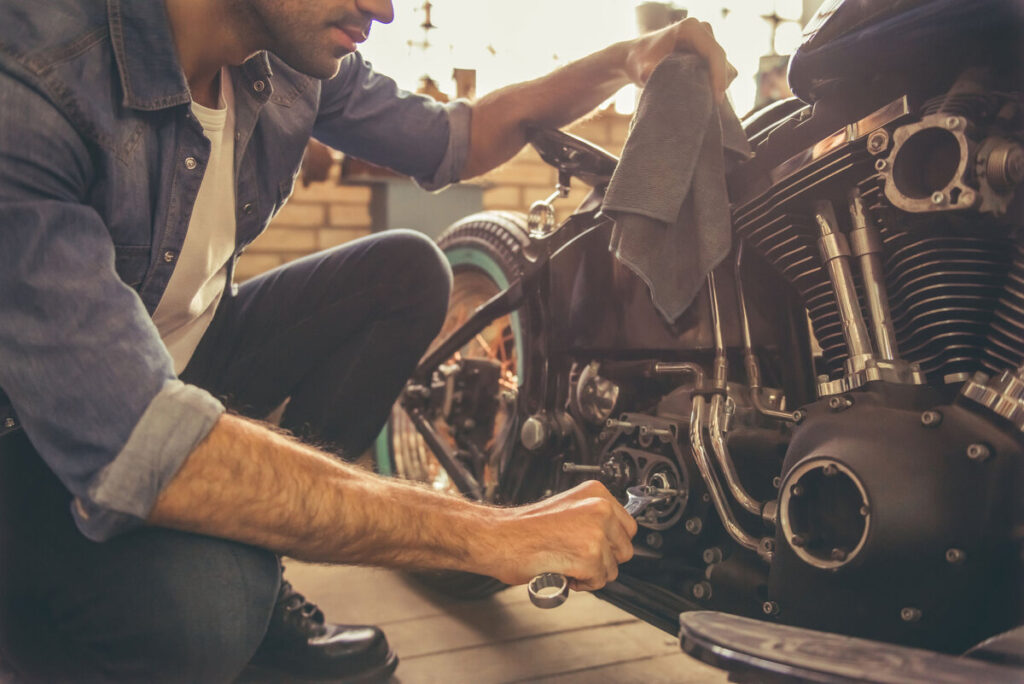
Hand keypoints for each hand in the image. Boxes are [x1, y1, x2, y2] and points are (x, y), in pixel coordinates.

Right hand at [482, 480, 637, 590]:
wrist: (499, 537)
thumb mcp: (567, 509)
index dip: (609, 543)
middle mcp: (600, 508)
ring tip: (565, 561)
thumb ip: (592, 519)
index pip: (627, 526)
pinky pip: (598, 582)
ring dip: (591, 573)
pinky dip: (580, 583)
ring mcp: (597, 532)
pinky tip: (561, 569)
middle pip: (625, 549)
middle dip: (603, 559)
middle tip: (574, 556)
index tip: (592, 546)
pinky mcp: (590, 556)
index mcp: (596, 493)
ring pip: (612, 568)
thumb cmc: (523, 528)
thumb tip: (612, 538)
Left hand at [625, 17, 737, 100]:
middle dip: (718, 83)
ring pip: (725, 66)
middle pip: (722, 60)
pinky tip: (700, 95)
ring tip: (700, 100)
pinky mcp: (708, 53)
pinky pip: (721, 70)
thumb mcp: (643, 70)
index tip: (716, 98)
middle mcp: (703, 30)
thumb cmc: (639, 61)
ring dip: (716, 84)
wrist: (636, 56)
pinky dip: (713, 84)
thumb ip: (657, 77)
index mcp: (691, 28)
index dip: (718, 76)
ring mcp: (707, 41)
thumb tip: (671, 91)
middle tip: (708, 105)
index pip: (714, 53)